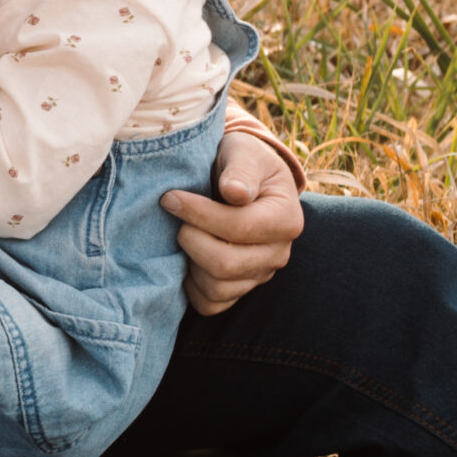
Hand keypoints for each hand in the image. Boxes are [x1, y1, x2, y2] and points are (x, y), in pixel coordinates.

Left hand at [163, 130, 305, 314]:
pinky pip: (211, 304)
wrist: (241, 179)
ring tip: (179, 233)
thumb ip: (241, 170)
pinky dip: (190, 286)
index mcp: (286, 219)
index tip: (170, 196)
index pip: (239, 228)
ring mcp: (259, 274)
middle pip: (226, 264)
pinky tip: (182, 257)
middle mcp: (278, 253)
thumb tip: (235, 193)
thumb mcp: (244, 152)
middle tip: (173, 215)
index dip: (198, 214)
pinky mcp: (240, 288)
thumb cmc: (242, 162)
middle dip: (190, 238)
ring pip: (217, 288)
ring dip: (188, 262)